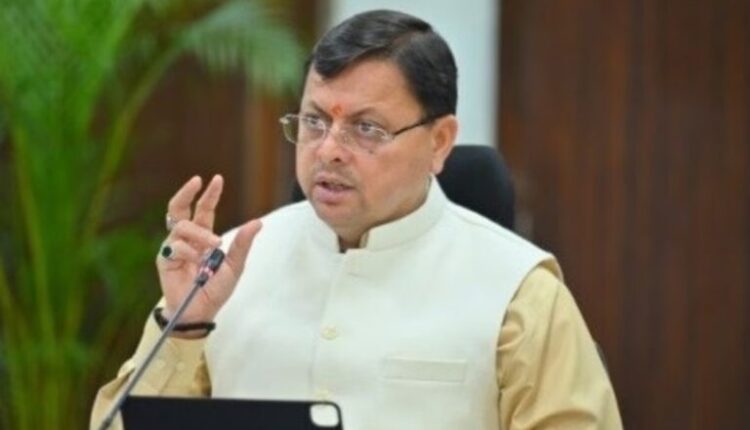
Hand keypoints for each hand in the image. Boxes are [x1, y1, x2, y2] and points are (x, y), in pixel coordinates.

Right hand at [156, 174, 261, 323]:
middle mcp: (186, 239)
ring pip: (182, 226)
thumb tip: (258, 222)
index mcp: (203, 237)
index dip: (209, 194)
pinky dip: (189, 251)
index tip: (216, 179)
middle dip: (187, 192)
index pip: (203, 210)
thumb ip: (242, 244)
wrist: (200, 312)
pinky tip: (196, 261)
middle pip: (179, 208)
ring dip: (200, 232)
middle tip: (198, 181)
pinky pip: (174, 246)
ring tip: (214, 244)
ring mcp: (173, 248)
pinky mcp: (164, 260)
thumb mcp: (234, 266)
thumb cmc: (215, 290)